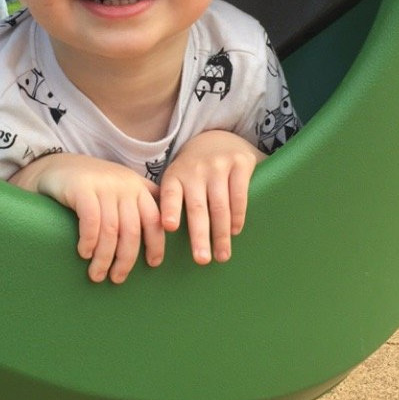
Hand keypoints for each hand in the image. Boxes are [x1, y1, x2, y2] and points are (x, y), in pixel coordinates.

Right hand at [9, 153, 164, 282]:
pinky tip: (84, 253)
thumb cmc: (93, 185)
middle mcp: (124, 185)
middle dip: (126, 259)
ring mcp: (103, 185)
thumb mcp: (121, 188)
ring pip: (111, 230)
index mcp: (138, 187)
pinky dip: (89, 241)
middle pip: (132, 229)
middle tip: (117, 278)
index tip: (152, 264)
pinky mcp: (82, 188)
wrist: (58, 166)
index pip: (154, 219)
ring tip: (97, 274)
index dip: (156, 244)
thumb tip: (165, 232)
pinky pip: (91, 221)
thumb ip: (140, 203)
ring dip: (105, 257)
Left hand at [159, 131, 263, 264]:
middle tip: (201, 260)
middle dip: (199, 236)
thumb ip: (171, 201)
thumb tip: (159, 237)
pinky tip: (235, 232)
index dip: (170, 210)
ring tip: (222, 256)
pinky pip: (239, 196)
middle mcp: (195, 170)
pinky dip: (237, 216)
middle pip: (197, 208)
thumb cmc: (193, 171)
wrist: (217, 139)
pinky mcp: (240, 163)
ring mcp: (218, 166)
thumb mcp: (177, 178)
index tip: (169, 227)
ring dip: (221, 234)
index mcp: (175, 176)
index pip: (170, 194)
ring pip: (219, 206)